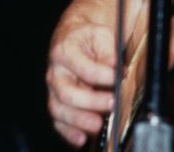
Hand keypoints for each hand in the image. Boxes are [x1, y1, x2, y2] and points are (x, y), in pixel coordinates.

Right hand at [46, 13, 117, 146]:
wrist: (73, 37)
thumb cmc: (87, 37)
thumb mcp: (100, 35)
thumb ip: (108, 51)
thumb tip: (115, 67)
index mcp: (64, 51)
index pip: (84, 68)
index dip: (103, 76)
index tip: (118, 78)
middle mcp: (55, 72)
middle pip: (67, 93)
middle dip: (91, 102)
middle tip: (112, 103)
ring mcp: (54, 90)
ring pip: (59, 109)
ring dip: (79, 120)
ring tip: (98, 125)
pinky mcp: (57, 103)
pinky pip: (58, 121)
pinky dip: (68, 132)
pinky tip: (81, 138)